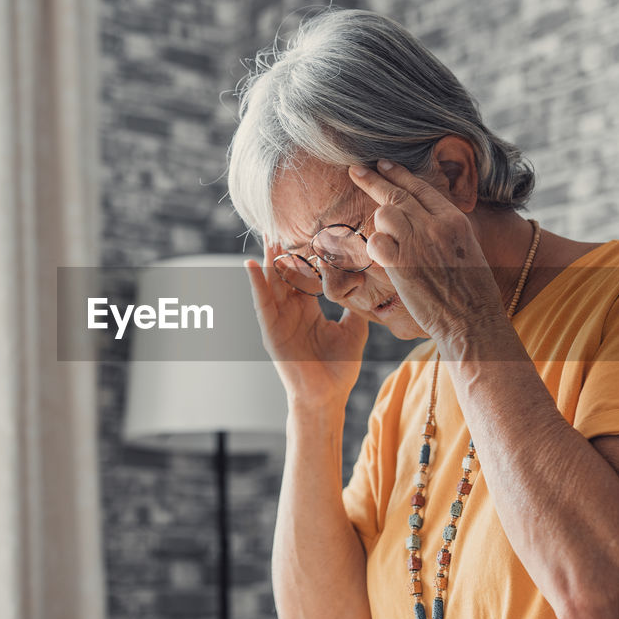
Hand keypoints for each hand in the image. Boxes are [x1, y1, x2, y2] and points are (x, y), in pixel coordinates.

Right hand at [244, 242, 367, 409]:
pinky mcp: (270, 331)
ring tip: (267, 234)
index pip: (304, 275)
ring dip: (267, 259)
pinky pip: (261, 303)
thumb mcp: (354, 330)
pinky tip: (250, 264)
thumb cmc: (339, 368)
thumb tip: (367, 285)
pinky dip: (255, 283)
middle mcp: (291, 311)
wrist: (327, 397)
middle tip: (281, 222)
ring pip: (271, 283)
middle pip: (284, 273)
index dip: (306, 254)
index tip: (311, 229)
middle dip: (282, 250)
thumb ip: (355, 306)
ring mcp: (279, 320)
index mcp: (308, 310)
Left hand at [347, 159, 506, 345]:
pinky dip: (375, 248)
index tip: (382, 164)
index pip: (420, 187)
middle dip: (372, 180)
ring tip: (388, 242)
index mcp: (454, 220)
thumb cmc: (472, 292)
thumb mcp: (467, 247)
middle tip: (355, 170)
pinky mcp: (402, 264)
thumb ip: (443, 228)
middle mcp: (435, 225)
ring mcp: (418, 243)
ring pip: (385, 214)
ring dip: (380, 225)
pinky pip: (376, 243)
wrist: (473, 319)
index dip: (398, 173)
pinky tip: (383, 258)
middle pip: (396, 194)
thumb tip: (422, 218)